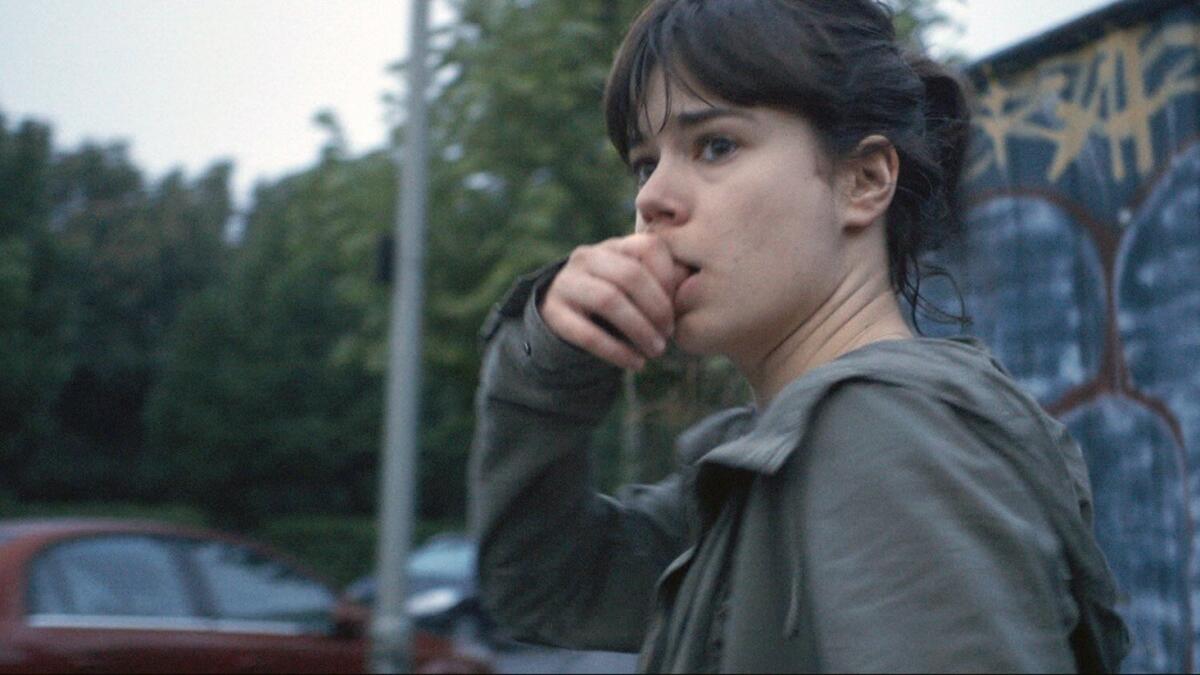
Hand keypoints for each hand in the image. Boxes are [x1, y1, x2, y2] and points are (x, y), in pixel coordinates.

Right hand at [540, 234, 686, 369]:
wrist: (565, 319)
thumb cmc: (617, 302)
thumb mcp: (638, 286)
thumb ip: (665, 282)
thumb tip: (692, 290)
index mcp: (614, 245)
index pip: (649, 247)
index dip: (669, 278)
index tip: (680, 307)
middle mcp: (587, 257)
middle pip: (630, 275)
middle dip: (657, 308)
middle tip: (670, 334)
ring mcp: (567, 283)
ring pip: (608, 300)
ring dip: (639, 329)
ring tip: (656, 351)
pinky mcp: (553, 312)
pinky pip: (587, 333)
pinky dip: (617, 352)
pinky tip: (635, 364)